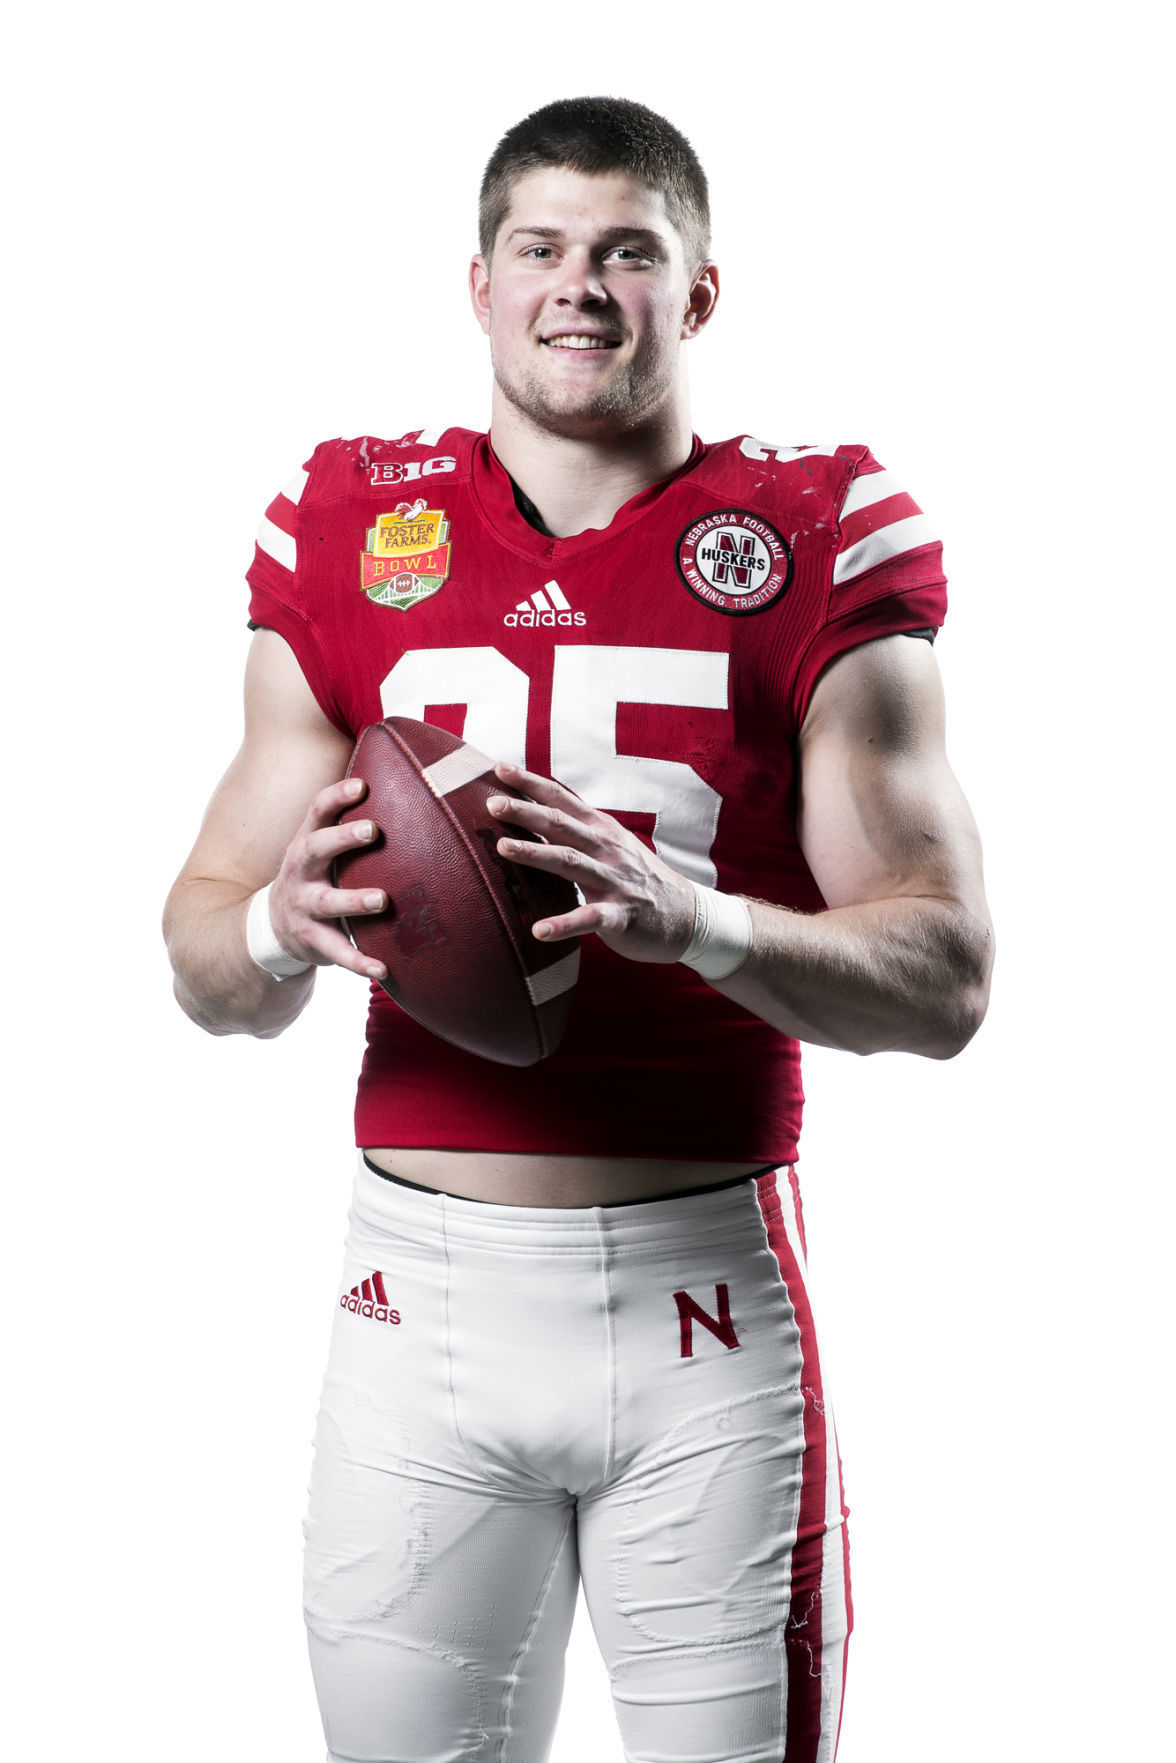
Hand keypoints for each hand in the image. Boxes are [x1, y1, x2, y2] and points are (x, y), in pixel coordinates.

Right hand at [266, 777, 387, 981]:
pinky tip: (383, 969)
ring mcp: (304, 907)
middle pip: (315, 850)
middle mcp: (301, 872)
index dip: (336, 797)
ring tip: (382, 899)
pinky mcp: (313, 940)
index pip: (316, 812)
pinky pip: (337, 952)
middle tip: (373, 830)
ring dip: (354, 901)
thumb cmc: (314, 875)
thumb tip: (401, 784)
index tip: (361, 786)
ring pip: (328, 903)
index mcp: (306, 843)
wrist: (273, 926)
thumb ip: (349, 823)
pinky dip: (359, 962)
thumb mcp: (320, 848)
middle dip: (342, 838)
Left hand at [486, 761, 696, 963]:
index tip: (499, 768)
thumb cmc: (637, 879)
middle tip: (492, 804)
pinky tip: (539, 931)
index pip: (562, 800)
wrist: (687, 915)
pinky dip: (564, 924)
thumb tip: (532, 817)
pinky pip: (589, 918)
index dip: (531, 784)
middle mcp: (606, 849)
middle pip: (561, 826)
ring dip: (536, 854)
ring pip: (570, 863)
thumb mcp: (611, 845)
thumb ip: (576, 832)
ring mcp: (614, 881)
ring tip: (504, 849)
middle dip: (525, 813)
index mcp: (601, 830)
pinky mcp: (620, 915)